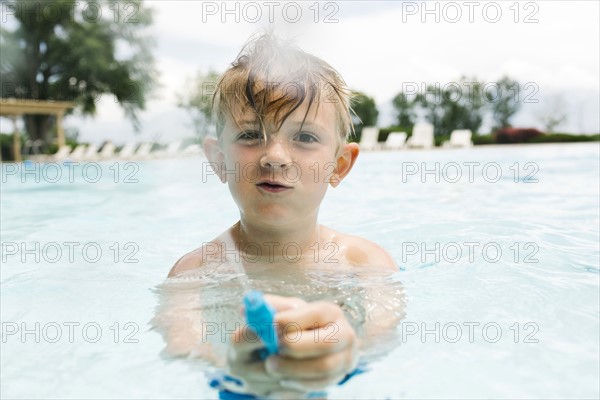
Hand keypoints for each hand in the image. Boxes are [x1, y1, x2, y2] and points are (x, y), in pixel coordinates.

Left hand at [225, 294, 358, 396]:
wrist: (314, 345)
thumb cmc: (294, 324)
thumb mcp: (285, 311)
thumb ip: (269, 308)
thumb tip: (247, 308)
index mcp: (329, 311)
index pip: (314, 314)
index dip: (291, 321)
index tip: (270, 326)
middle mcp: (344, 333)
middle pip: (325, 343)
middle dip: (295, 349)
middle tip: (270, 355)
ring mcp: (346, 358)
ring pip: (322, 369)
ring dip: (293, 370)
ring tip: (271, 367)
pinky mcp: (340, 378)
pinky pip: (319, 385)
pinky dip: (297, 384)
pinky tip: (282, 379)